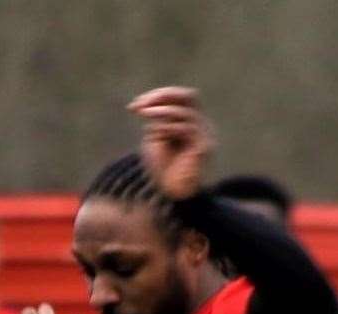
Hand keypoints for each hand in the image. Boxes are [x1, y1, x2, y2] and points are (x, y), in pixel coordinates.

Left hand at [129, 86, 213, 200]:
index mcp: (189, 121)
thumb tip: (150, 105)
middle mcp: (200, 124)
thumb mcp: (155, 139)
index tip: (134, 106)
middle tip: (141, 104)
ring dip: (162, 110)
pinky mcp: (203, 147)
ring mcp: (204, 134)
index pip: (179, 98)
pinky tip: (155, 130)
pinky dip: (169, 126)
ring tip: (144, 114)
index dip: (157, 97)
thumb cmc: (163, 169)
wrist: (173, 194)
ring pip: (186, 111)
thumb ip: (156, 121)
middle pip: (188, 96)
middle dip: (162, 96)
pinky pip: (188, 128)